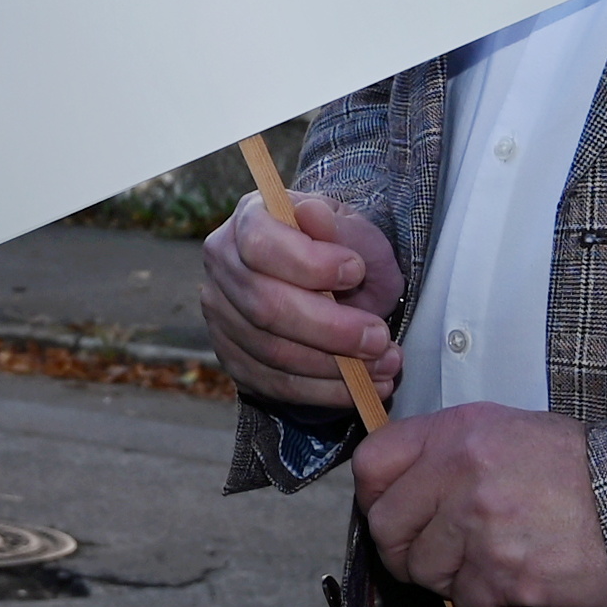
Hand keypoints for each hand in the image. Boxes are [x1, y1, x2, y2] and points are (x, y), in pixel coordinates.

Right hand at [200, 184, 403, 408]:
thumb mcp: (355, 231)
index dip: (308, 263)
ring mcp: (222, 316)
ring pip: (272, 352)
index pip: (260, 244)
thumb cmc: (344, 252)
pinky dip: (324, 392)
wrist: (338, 286)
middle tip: (379, 338)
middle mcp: (223, 266)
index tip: (356, 271)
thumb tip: (312, 214)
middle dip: (329, 329)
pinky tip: (363, 387)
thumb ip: (339, 228)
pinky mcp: (233, 358)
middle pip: (264, 306)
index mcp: (249, 220)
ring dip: (334, 367)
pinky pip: (275, 385)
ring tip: (385, 364)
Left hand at [353, 405, 606, 606]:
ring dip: (455, 579)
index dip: (374, 498)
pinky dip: (492, 604)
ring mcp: (481, 528)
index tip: (392, 512)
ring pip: (426, 574)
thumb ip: (449, 452)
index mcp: (458, 432)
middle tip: (438, 556)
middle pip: (387, 530)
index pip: (370, 465)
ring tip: (498, 560)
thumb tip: (401, 484)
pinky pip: (469, 605)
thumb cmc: (583, 471)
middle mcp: (461, 474)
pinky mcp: (505, 577)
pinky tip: (523, 580)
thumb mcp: (511, 431)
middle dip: (406, 552)